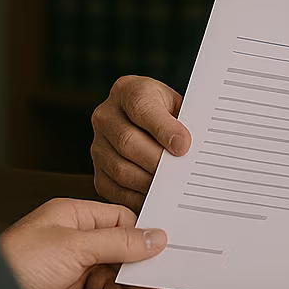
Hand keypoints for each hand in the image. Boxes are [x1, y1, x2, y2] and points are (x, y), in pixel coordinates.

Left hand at [0, 197, 167, 288]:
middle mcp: (73, 241)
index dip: (142, 238)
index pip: (119, 222)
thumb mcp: (77, 246)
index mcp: (75, 217)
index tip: (164, 255)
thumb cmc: (23, 259)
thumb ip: (120, 242)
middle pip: (117, 256)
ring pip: (107, 282)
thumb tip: (157, 236)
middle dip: (135, 276)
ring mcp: (68, 270)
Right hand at [90, 75, 191, 211]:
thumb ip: (184, 122)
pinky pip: (114, 189)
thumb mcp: (178, 106)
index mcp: (128, 91)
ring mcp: (98, 144)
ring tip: (171, 188)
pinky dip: (136, 197)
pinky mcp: (98, 171)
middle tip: (180, 174)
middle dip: (157, 161)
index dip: (163, 128)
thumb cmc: (169, 115)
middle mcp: (106, 115)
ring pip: (120, 169)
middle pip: (128, 142)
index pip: (142, 107)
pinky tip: (156, 197)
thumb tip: (190, 149)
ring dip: (148, 182)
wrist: (149, 123)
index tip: (184, 145)